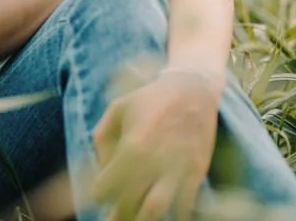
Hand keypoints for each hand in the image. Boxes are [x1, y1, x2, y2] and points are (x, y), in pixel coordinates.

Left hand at [91, 72, 219, 220]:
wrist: (194, 89)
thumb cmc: (151, 98)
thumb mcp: (117, 108)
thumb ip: (102, 138)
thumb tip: (102, 168)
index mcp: (132, 146)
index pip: (105, 187)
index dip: (99, 193)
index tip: (99, 192)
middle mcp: (155, 162)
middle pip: (128, 205)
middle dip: (117, 215)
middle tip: (111, 218)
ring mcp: (178, 169)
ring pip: (155, 211)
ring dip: (141, 220)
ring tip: (136, 219)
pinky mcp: (196, 172)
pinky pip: (185, 206)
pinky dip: (173, 216)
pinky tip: (165, 215)